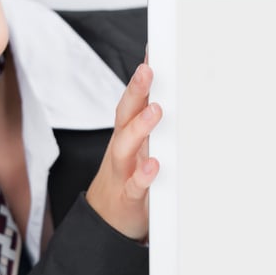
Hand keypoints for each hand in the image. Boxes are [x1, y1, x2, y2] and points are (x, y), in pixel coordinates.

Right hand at [85, 62, 160, 240]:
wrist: (104, 222)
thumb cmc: (127, 179)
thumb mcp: (139, 149)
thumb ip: (151, 124)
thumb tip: (170, 96)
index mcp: (126, 136)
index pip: (132, 101)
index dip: (141, 79)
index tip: (153, 53)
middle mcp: (122, 149)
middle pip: (125, 115)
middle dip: (136, 91)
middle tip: (148, 70)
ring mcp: (122, 172)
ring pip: (126, 146)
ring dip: (140, 127)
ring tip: (156, 110)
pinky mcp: (128, 197)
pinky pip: (135, 185)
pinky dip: (143, 175)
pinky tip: (154, 165)